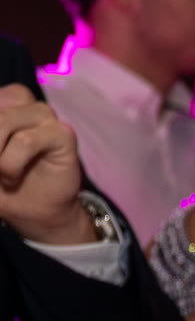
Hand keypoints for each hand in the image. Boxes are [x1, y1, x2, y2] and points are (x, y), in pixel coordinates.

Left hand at [0, 84, 94, 244]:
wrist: (36, 213)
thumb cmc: (4, 186)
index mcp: (5, 107)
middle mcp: (25, 107)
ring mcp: (45, 118)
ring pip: (4, 121)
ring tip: (0, 174)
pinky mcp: (63, 135)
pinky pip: (26, 141)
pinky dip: (11, 162)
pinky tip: (12, 178)